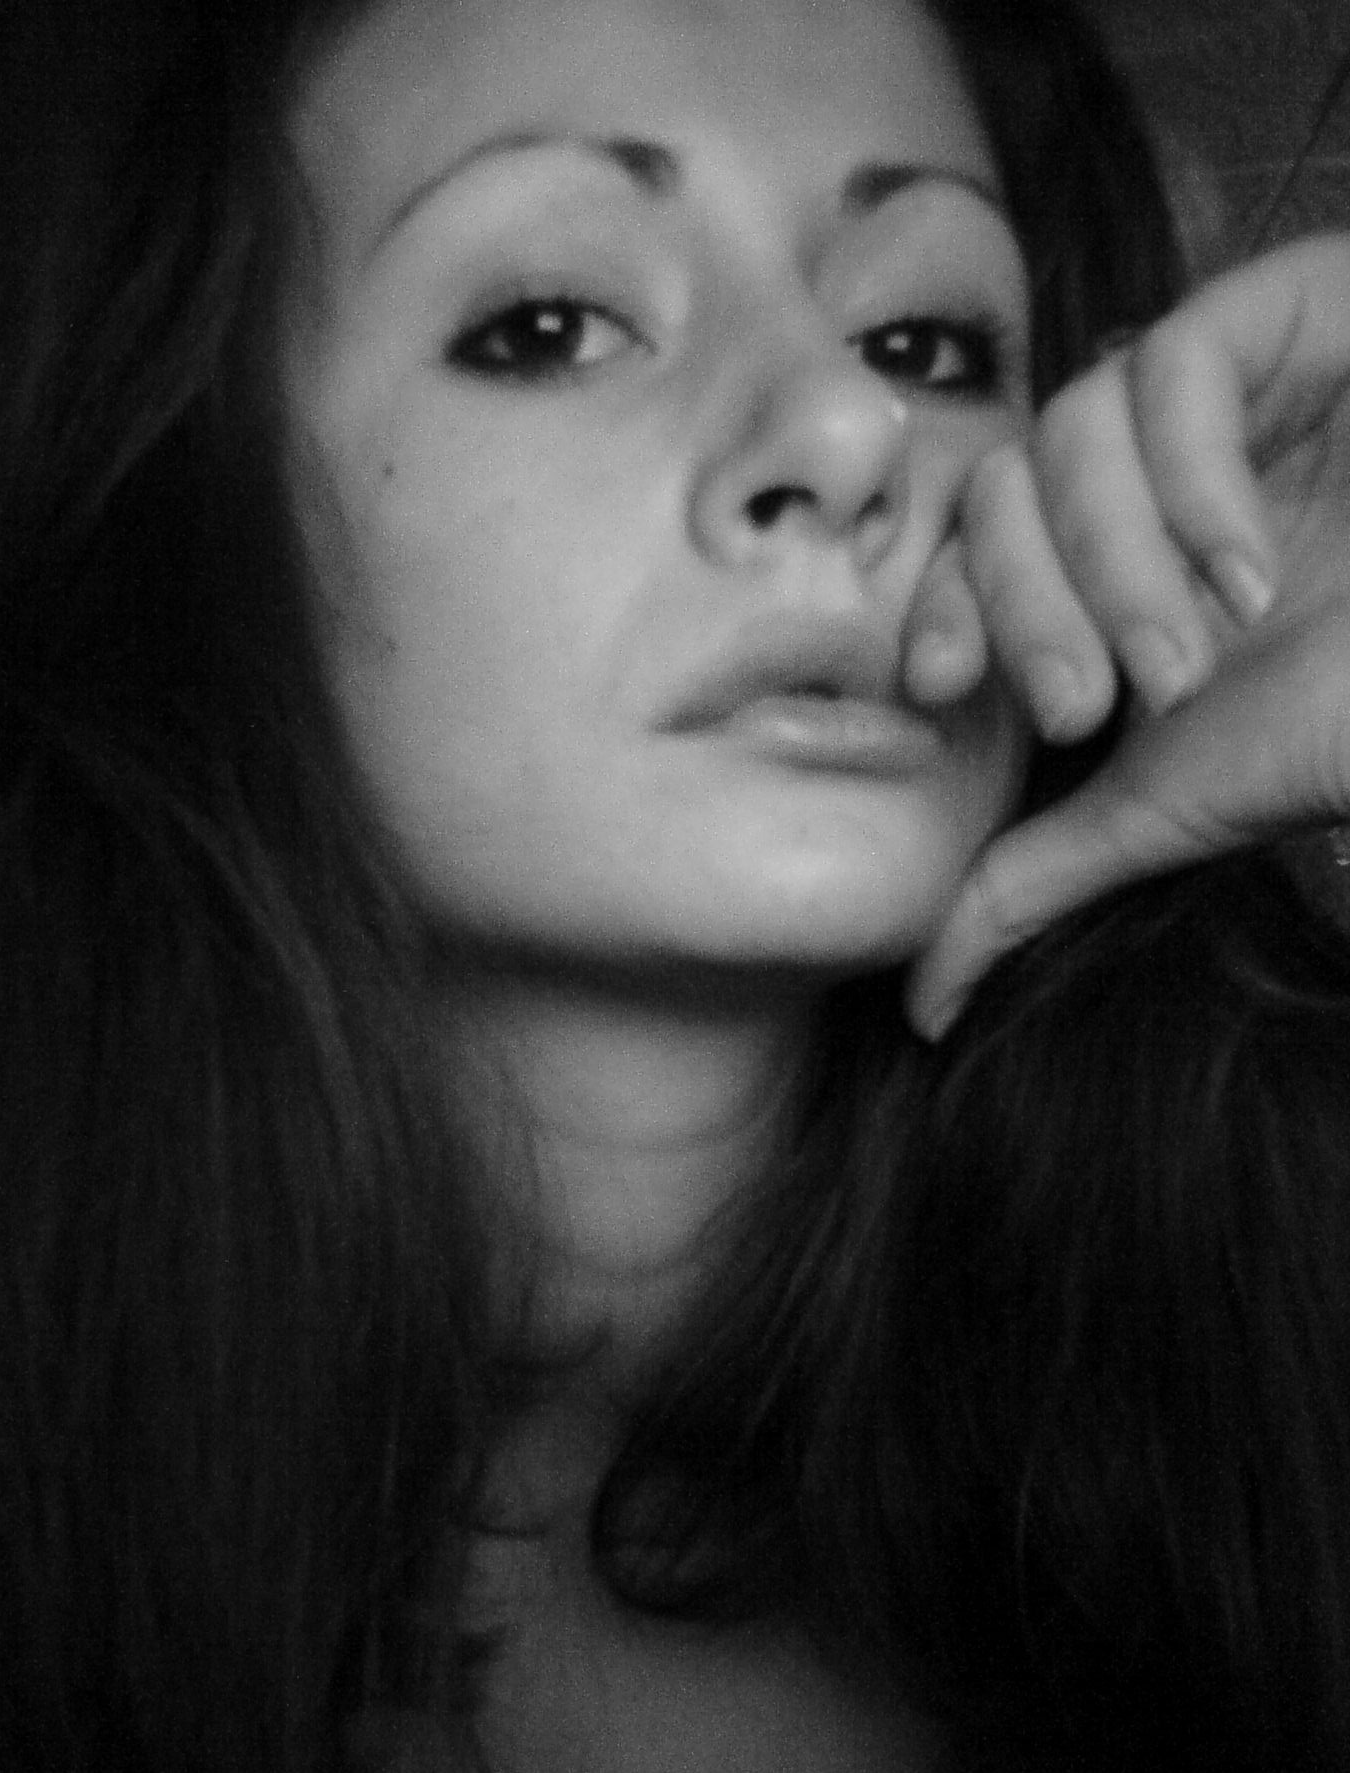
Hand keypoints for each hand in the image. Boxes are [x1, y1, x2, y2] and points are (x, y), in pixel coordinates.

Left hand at [901, 234, 1349, 1038]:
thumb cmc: (1345, 721)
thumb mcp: (1169, 806)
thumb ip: (1031, 880)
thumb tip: (923, 1003)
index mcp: (1105, 559)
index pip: (965, 545)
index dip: (935, 603)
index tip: (941, 687)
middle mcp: (1147, 466)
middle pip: (1000, 483)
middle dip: (1025, 608)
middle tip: (1093, 703)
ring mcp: (1221, 386)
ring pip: (1071, 425)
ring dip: (1112, 565)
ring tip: (1198, 653)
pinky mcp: (1290, 310)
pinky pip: (1173, 367)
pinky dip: (1188, 486)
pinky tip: (1249, 572)